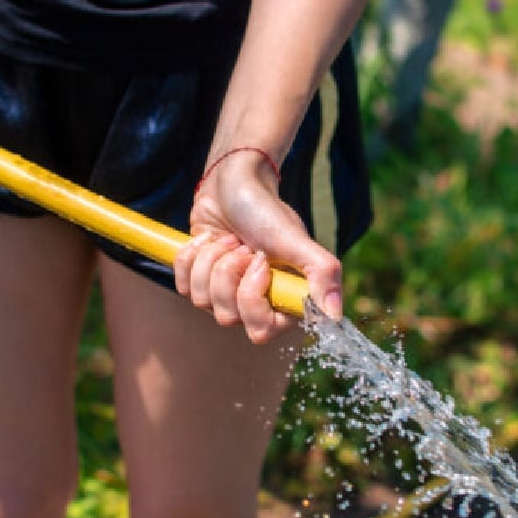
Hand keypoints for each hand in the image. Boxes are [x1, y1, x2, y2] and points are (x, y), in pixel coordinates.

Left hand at [174, 148, 342, 343]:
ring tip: (229, 239)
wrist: (234, 186)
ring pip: (202, 301)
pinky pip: (183, 286)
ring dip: (212, 260)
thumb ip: (322, 274)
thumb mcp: (296, 239)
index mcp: (282, 301)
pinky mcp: (199, 281)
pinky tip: (209, 239)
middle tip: (243, 246)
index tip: (260, 261)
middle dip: (229, 273)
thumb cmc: (267, 211)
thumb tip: (334, 316)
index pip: (261, 331)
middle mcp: (254, 304)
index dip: (253, 297)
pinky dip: (193, 256)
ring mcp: (224, 295)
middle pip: (228, 317)